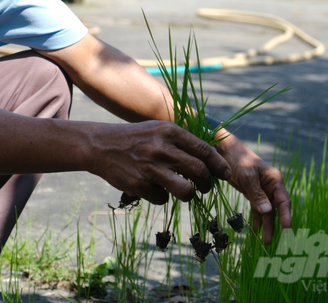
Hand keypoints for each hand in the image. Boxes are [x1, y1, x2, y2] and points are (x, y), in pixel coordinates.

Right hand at [90, 120, 232, 204]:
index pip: (204, 150)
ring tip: (184, 192)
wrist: (101, 145)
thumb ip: (182, 141)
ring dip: (189, 194)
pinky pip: (162, 199)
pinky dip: (161, 196)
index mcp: (169, 132)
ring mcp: (150, 168)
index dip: (218, 165)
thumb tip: (210, 159)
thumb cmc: (136, 138)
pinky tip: (152, 186)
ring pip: (185, 191)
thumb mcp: (158, 130)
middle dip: (206, 183)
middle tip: (204, 187)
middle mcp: (161, 148)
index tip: (226, 174)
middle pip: (199, 171)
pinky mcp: (139, 184)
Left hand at [215, 131, 291, 244]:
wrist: (224, 151)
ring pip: (266, 211)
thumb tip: (268, 212)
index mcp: (274, 180)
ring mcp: (262, 190)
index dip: (286, 215)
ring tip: (265, 242)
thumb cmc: (238, 159)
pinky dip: (256, 219)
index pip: (283, 200)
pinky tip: (254, 231)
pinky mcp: (252, 193)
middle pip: (276, 209)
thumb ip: (257, 194)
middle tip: (273, 242)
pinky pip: (257, 209)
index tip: (287, 230)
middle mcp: (271, 186)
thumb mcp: (247, 175)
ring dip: (265, 225)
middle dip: (275, 226)